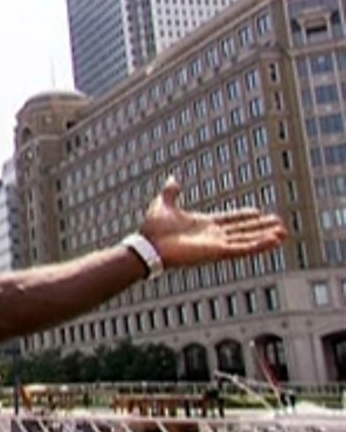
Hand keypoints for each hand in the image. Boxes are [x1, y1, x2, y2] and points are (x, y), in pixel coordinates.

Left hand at [140, 177, 287, 268]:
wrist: (147, 245)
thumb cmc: (153, 229)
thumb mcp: (164, 204)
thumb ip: (171, 192)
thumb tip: (172, 179)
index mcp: (203, 224)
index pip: (229, 220)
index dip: (244, 216)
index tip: (259, 212)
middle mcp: (212, 235)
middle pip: (242, 230)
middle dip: (260, 227)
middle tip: (279, 223)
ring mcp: (216, 244)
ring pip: (247, 239)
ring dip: (265, 236)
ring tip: (283, 232)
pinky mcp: (217, 252)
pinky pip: (242, 248)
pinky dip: (259, 245)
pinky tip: (274, 241)